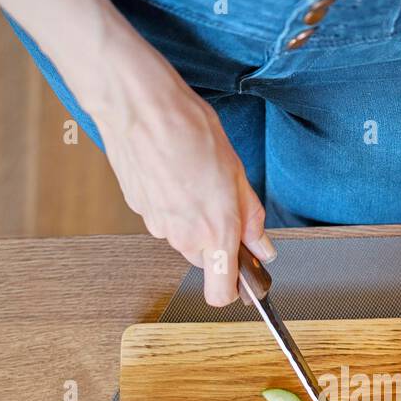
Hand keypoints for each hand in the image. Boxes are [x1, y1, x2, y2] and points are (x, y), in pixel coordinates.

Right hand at [82, 38, 274, 305]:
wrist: (138, 106)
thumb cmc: (188, 129)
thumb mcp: (237, 172)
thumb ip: (250, 217)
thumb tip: (262, 246)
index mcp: (214, 231)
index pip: (220, 293)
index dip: (234, 288)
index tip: (244, 273)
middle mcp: (183, 236)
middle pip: (204, 260)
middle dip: (216, 241)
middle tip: (225, 202)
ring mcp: (157, 225)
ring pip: (183, 237)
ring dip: (194, 219)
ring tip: (198, 178)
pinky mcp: (139, 209)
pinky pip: (164, 217)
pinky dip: (172, 203)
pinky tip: (176, 172)